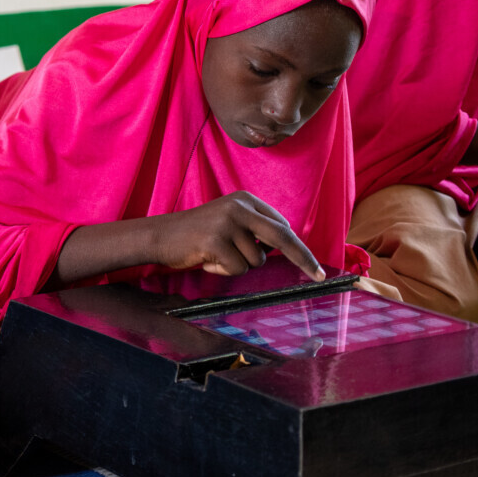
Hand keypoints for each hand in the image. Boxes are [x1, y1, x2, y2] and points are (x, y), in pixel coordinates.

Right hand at [149, 191, 323, 280]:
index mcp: (244, 200)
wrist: (158, 235)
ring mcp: (226, 222)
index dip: (299, 249)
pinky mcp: (215, 240)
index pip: (282, 225)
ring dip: (238, 266)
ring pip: (255, 260)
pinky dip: (222, 270)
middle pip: (281, 236)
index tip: (313, 267)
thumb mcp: (227, 222)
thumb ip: (254, 229)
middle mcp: (238, 207)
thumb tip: (286, 247)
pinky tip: (206, 260)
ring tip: (215, 255)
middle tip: (319, 277)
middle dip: (303, 259)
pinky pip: (236, 268)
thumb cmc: (196, 234)